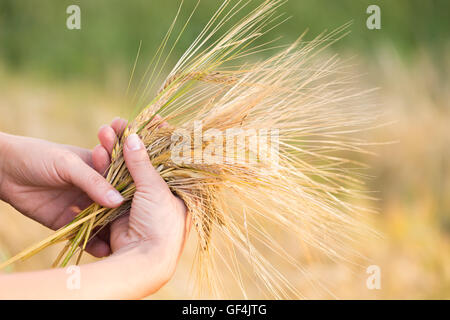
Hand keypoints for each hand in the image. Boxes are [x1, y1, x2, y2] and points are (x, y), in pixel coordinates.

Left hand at [0, 118, 127, 256]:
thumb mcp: (68, 163)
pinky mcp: (66, 220)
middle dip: (125, 217)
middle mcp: (94, 188)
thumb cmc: (39, 155)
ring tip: (123, 244)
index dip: (135, 192)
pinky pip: (82, 233)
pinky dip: (91, 242)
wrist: (3, 169)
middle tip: (140, 231)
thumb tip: (117, 201)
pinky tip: (102, 249)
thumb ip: (93, 181)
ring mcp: (80, 204)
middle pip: (114, 204)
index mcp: (100, 168)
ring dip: (110, 232)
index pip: (123, 180)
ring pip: (100, 220)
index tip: (149, 207)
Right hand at [94, 122, 187, 284]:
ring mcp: (140, 198)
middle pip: (145, 160)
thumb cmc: (161, 222)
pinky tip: (100, 150)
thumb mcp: (155, 189)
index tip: (153, 118)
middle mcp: (160, 191)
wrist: (143, 258)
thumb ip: (143, 163)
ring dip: (116, 152)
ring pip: (127, 169)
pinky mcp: (121, 206)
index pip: (170, 155)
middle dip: (132, 142)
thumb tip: (134, 136)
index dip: (161, 136)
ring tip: (106, 130)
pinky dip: (106, 168)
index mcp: (177, 187)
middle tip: (119, 122)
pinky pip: (113, 182)